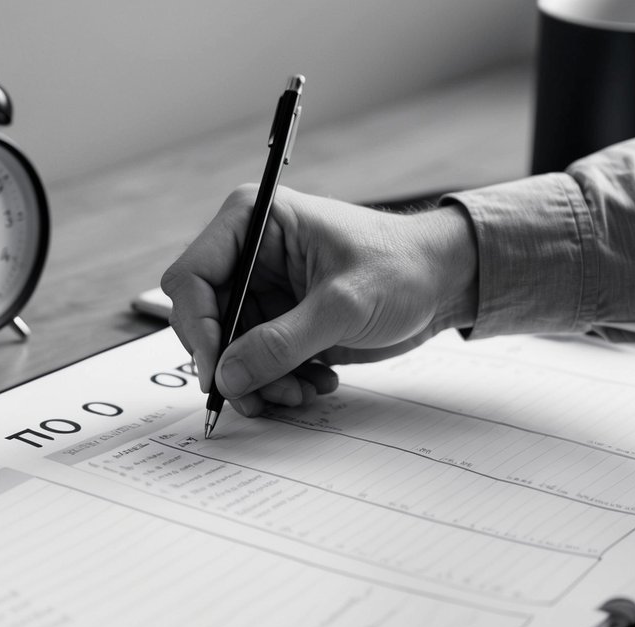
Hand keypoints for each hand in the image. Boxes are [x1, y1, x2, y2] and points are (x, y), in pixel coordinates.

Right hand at [161, 185, 478, 416]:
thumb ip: (282, 342)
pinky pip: (256, 363)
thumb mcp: (343, 304)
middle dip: (233, 365)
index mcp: (252, 221)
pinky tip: (318, 381)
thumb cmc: (402, 266)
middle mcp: (247, 254)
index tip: (218, 374)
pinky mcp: (278, 320)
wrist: (442, 281)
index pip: (192, 279)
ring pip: (229, 351)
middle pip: (205, 321)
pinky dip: (279, 382)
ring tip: (304, 391)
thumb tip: (228, 375)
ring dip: (261, 381)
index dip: (199, 330)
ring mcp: (260, 290)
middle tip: (261, 398)